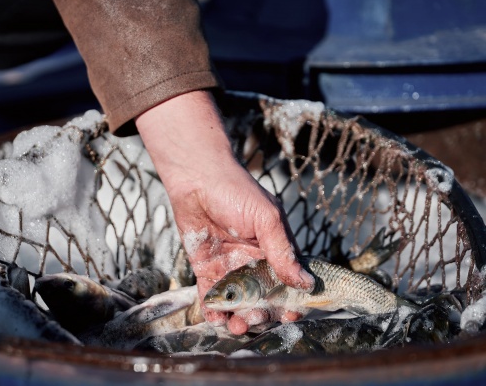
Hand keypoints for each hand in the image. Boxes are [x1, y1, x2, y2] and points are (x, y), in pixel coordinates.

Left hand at [136, 91, 313, 333]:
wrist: (197, 179)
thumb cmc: (237, 192)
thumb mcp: (267, 219)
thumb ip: (282, 251)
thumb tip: (305, 282)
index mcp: (274, 250)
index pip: (287, 282)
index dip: (290, 300)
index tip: (290, 315)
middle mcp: (253, 262)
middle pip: (263, 298)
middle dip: (262, 314)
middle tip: (256, 318)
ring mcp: (230, 267)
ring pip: (238, 302)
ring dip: (239, 317)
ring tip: (236, 325)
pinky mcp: (206, 268)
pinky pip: (211, 295)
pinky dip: (214, 310)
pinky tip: (216, 318)